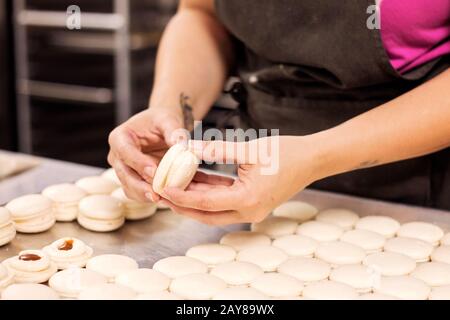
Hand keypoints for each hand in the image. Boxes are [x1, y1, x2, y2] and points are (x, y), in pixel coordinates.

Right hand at [108, 107, 184, 202]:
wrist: (162, 127)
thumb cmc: (162, 120)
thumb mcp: (168, 120)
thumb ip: (174, 131)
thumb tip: (182, 146)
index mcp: (120, 137)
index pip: (126, 152)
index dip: (139, 163)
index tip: (153, 171)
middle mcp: (117, 156)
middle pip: (124, 174)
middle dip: (140, 186)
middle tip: (157, 194)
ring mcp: (123, 170)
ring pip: (130, 188)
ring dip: (145, 195)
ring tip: (163, 200)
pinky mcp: (133, 181)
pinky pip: (138, 194)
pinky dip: (151, 198)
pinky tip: (166, 200)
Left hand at [160, 136, 319, 224]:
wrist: (312, 159)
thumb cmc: (286, 153)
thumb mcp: (249, 150)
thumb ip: (218, 150)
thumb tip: (189, 148)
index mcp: (247, 200)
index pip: (204, 203)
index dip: (181, 196)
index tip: (162, 188)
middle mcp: (248, 212)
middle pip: (205, 214)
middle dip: (181, 204)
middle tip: (160, 193)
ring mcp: (251, 210)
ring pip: (214, 209)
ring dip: (194, 199)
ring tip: (172, 185)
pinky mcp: (252, 203)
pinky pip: (224, 201)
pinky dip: (209, 192)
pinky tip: (194, 179)